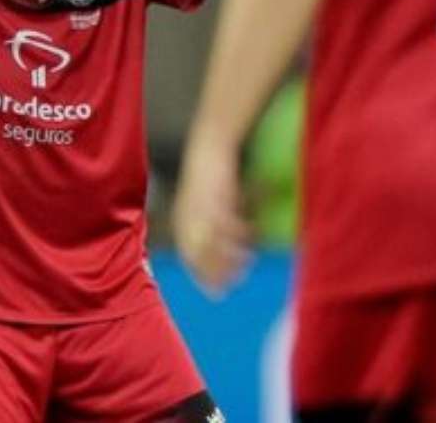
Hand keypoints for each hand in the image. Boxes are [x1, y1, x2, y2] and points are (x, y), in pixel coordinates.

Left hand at [172, 136, 252, 294]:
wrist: (210, 144)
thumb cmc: (212, 173)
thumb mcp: (210, 201)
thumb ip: (218, 222)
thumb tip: (236, 242)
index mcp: (183, 221)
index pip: (189, 258)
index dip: (203, 276)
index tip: (217, 292)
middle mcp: (187, 218)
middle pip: (200, 256)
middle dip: (217, 274)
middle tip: (234, 287)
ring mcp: (200, 209)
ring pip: (214, 243)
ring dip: (231, 257)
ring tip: (249, 264)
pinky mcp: (215, 198)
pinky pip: (227, 222)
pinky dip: (239, 233)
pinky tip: (253, 236)